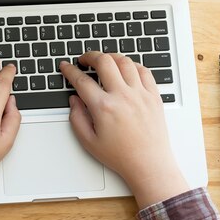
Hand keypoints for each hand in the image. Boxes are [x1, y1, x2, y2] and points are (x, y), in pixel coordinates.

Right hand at [60, 52, 188, 207]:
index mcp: (104, 108)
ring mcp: (140, 94)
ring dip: (111, 57)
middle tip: (84, 59)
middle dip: (90, 56)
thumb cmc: (121, 156)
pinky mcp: (153, 96)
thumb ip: (77, 118)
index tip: (65, 66)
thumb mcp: (89, 142)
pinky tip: (126, 69)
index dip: (70, 70)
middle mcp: (122, 96)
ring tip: (104, 61)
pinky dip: (132, 65)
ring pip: (125, 61)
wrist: (148, 164)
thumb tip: (74, 100)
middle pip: (104, 61)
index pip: (81, 80)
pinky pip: (144, 71)